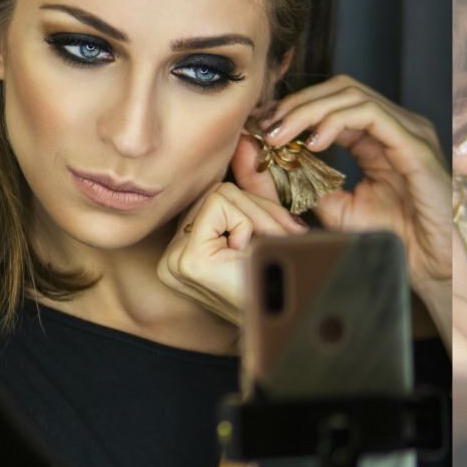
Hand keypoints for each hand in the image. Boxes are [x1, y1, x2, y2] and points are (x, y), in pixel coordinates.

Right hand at [156, 181, 307, 324]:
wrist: (295, 322)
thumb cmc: (287, 280)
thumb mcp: (265, 227)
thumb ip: (251, 190)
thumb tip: (244, 143)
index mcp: (186, 250)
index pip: (216, 196)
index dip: (256, 208)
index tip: (281, 235)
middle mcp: (171, 255)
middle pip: (217, 191)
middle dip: (259, 211)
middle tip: (282, 240)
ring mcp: (174, 259)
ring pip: (220, 193)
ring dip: (258, 218)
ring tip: (267, 252)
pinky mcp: (186, 259)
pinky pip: (220, 204)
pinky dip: (248, 223)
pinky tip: (251, 255)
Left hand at [245, 74, 466, 371]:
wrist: (430, 267)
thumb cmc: (391, 239)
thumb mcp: (333, 209)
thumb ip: (301, 184)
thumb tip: (260, 160)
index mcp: (377, 136)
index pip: (332, 101)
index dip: (294, 108)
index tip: (261, 126)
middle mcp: (395, 126)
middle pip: (340, 89)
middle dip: (297, 103)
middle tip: (265, 126)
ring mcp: (408, 132)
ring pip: (352, 95)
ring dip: (309, 110)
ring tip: (282, 135)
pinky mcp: (415, 146)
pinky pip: (372, 116)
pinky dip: (337, 121)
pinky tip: (314, 143)